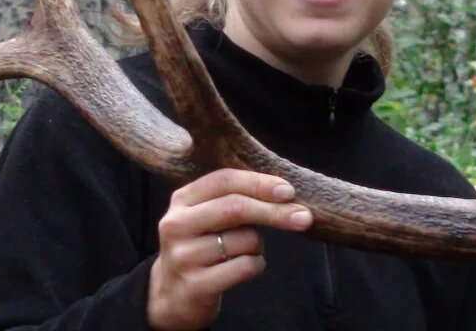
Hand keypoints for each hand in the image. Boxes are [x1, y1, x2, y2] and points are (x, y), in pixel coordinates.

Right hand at [146, 168, 312, 329]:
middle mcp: (176, 225)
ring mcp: (183, 257)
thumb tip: (287, 193)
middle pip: (235, 208)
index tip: (288, 191)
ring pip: (245, 240)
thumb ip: (237, 198)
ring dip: (259, 245)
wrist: (171, 294)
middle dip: (275, 211)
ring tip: (244, 251)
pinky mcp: (195, 285)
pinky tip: (244, 267)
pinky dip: (256, 265)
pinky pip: (245, 267)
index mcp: (182, 200)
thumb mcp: (208, 215)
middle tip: (304, 217)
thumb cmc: (203, 245)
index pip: (225, 180)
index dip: (259, 183)